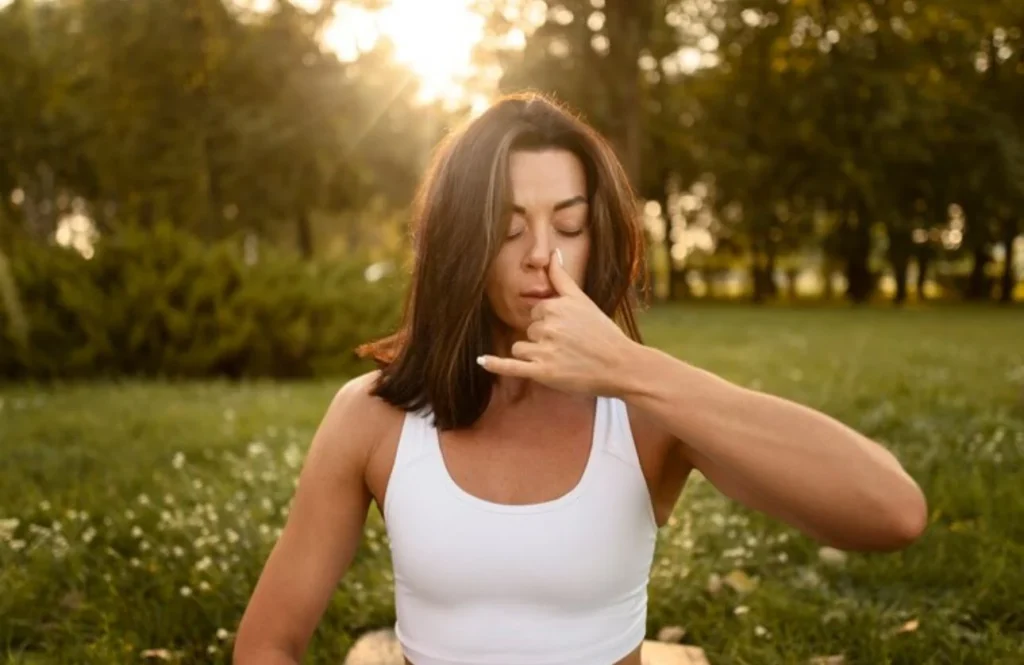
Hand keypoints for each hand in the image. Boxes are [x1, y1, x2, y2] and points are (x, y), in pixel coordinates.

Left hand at [477, 249, 636, 396]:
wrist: (621, 365)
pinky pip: (511, 366)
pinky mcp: (542, 373)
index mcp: (555, 307)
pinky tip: (481, 361)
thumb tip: (552, 252)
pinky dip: (495, 364)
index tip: (569, 331)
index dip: (550, 322)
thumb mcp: (583, 300)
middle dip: (543, 339)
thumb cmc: (603, 332)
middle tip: (571, 347)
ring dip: (534, 355)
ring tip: (561, 360)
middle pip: (528, 330)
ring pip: (520, 348)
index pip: (536, 312)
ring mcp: (544, 350)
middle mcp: (548, 326)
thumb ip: (562, 277)